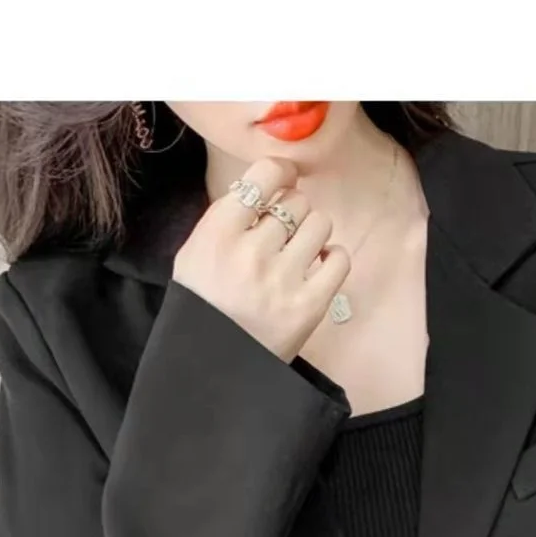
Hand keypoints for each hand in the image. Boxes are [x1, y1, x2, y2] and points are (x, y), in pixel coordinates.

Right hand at [172, 156, 350, 364]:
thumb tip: (271, 184)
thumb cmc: (204, 304)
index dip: (281, 173)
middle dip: (291, 212)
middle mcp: (251, 253)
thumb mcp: (195, 252)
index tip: (285, 179)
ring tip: (298, 252)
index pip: (265, 175)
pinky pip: (339, 259)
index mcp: (218, 233)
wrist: (214, 363)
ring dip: (312, 233)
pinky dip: (332, 257)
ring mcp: (282, 280)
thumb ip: (227, 217)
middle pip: (295, 200)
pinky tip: (317, 266)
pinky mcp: (309, 306)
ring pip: (320, 223)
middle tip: (281, 235)